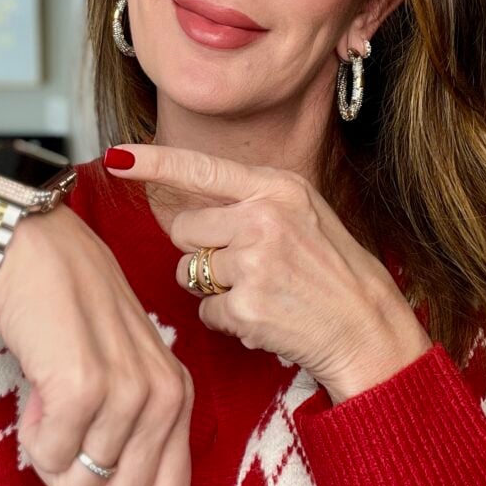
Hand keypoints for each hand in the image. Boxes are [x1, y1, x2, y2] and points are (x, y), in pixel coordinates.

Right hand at [0, 203, 193, 485]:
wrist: (36, 250)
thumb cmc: (72, 314)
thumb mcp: (123, 372)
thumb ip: (133, 431)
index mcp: (179, 396)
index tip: (90, 466)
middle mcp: (164, 396)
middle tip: (62, 438)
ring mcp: (127, 391)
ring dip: (49, 455)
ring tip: (50, 402)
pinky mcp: (82, 386)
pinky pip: (50, 457)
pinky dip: (33, 437)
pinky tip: (38, 392)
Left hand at [105, 145, 432, 403]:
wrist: (368, 327)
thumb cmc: (333, 271)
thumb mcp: (302, 214)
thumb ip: (250, 201)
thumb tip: (189, 199)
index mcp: (278, 188)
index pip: (201, 169)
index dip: (154, 163)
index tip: (118, 158)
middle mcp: (263, 217)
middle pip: (184, 229)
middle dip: (201, 251)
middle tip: (247, 266)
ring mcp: (255, 262)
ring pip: (190, 273)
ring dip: (213, 289)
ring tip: (261, 291)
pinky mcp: (247, 306)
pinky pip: (206, 312)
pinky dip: (227, 320)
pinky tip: (265, 316)